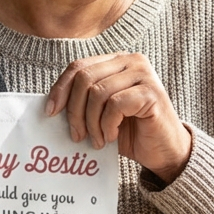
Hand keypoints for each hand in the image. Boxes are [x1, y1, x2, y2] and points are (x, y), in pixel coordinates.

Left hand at [46, 52, 191, 183]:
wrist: (164, 151)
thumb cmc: (130, 132)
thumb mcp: (100, 112)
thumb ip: (82, 100)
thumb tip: (49, 105)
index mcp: (116, 61)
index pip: (78, 66)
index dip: (60, 89)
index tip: (50, 113)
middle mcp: (131, 61)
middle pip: (84, 78)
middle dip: (74, 111)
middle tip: (77, 135)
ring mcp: (144, 74)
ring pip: (98, 93)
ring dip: (92, 122)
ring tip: (97, 140)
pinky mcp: (152, 93)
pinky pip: (115, 105)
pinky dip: (107, 125)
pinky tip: (112, 136)